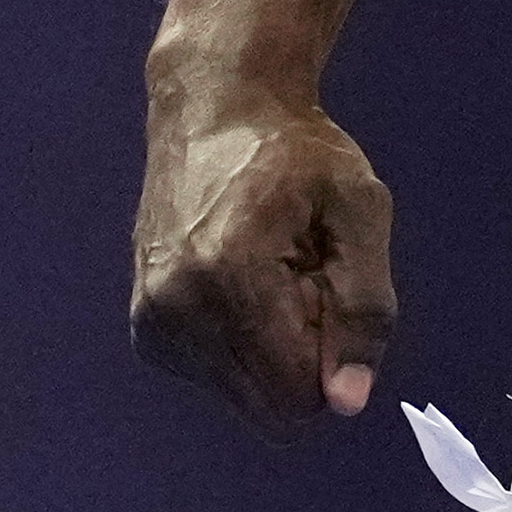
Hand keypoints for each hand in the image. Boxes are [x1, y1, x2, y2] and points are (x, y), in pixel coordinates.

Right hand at [129, 82, 398, 432]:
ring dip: (274, 347)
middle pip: (268, 401)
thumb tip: (349, 402)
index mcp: (228, 276)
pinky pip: (218, 375)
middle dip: (303, 354)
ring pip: (244, 394)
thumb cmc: (298, 152)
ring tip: (274, 271)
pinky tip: (244, 279)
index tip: (330, 289)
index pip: (295, 391)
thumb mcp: (360, 210)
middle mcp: (174, 311)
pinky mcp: (145, 331)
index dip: (334, 355)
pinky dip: (244, 341)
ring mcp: (151, 324)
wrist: (214, 110)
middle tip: (305, 278)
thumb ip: (365, 307)